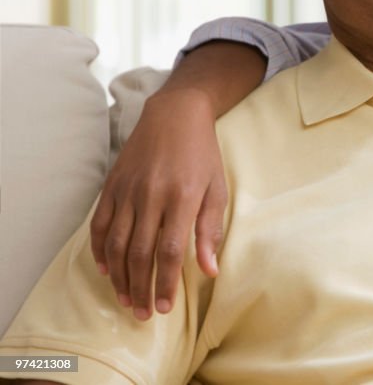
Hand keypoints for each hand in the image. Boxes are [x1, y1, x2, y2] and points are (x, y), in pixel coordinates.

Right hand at [89, 88, 226, 319]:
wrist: (175, 115)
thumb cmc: (202, 155)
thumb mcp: (217, 189)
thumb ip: (210, 231)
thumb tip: (210, 271)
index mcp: (183, 197)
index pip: (169, 252)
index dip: (165, 283)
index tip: (165, 306)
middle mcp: (152, 195)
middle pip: (140, 253)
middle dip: (141, 288)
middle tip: (144, 312)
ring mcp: (128, 190)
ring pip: (116, 243)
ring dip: (119, 276)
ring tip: (126, 299)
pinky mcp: (112, 185)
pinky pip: (100, 224)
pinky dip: (100, 250)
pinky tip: (107, 269)